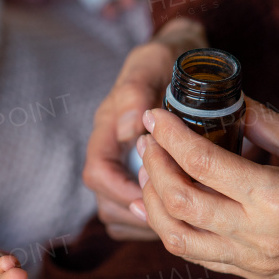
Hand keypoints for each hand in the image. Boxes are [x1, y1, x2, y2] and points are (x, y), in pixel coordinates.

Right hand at [82, 17, 206, 240]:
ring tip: (180, 218)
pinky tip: (179, 216)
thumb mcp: (152, 63)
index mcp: (108, 128)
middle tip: (175, 214)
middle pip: (105, 201)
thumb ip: (136, 91)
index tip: (153, 193)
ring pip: (118, 213)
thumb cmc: (166, 58)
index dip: (120, 190)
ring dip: (145, 222)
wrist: (179, 56)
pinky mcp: (138, 174)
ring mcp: (123, 165)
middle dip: (135, 213)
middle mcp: (111, 151)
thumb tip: (129, 127)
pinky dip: (152, 222)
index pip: (97, 172)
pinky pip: (133, 213)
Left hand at [132, 98, 278, 278]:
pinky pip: (193, 253)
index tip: (154, 115)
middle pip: (179, 200)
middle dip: (153, 166)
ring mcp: (249, 259)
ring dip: (151, 201)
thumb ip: (265, 125)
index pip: (203, 164)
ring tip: (150, 171)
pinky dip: (169, 227)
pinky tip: (163, 204)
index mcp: (276, 197)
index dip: (170, 136)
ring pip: (176, 234)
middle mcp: (256, 233)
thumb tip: (228, 100)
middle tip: (148, 140)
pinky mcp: (247, 273)